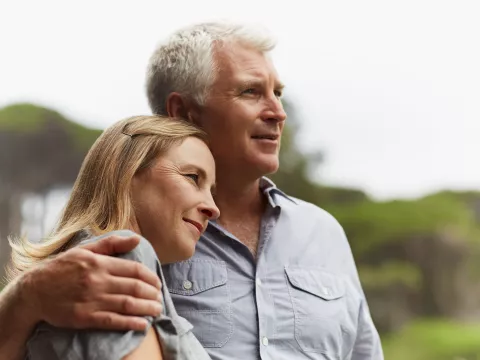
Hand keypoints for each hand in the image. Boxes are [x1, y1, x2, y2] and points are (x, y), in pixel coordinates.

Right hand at [19, 234, 162, 330]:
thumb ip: (112, 244)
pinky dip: (130, 323)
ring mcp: (91, 300)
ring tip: (157, 310)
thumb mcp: (85, 250)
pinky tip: (143, 324)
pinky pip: (113, 321)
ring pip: (127, 304)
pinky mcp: (85, 317)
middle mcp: (97, 281)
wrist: (33, 290)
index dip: (151, 277)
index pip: (134, 269)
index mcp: (99, 263)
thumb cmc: (61, 268)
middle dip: (152, 294)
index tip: (158, 283)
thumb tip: (137, 239)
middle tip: (160, 298)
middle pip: (134, 287)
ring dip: (147, 308)